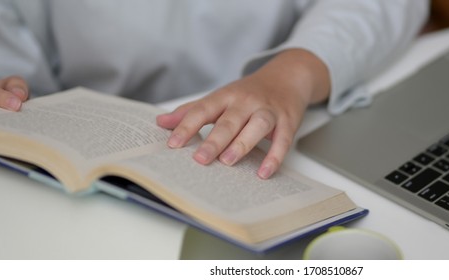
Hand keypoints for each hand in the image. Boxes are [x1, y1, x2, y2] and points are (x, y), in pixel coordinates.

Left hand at [156, 49, 329, 178]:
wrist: (287, 77)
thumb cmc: (249, 93)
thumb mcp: (220, 97)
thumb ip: (192, 111)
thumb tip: (161, 123)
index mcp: (226, 96)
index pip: (203, 110)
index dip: (186, 126)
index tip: (172, 144)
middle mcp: (246, 101)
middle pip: (230, 120)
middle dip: (214, 140)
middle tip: (201, 159)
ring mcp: (268, 110)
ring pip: (257, 125)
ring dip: (242, 143)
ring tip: (228, 161)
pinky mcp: (287, 121)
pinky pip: (282, 140)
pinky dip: (274, 156)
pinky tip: (264, 172)